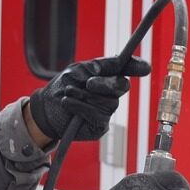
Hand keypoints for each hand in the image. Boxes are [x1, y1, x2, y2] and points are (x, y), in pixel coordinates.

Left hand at [28, 56, 150, 140]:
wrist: (45, 109)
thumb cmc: (62, 88)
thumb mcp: (77, 70)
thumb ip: (97, 66)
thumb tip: (117, 63)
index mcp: (107, 76)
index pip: (127, 70)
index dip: (137, 67)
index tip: (144, 68)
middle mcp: (110, 93)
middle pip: (122, 86)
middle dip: (105, 84)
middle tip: (89, 83)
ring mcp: (106, 110)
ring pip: (109, 103)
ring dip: (85, 96)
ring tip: (69, 93)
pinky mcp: (100, 126)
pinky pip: (97, 115)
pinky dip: (80, 107)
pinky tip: (69, 104)